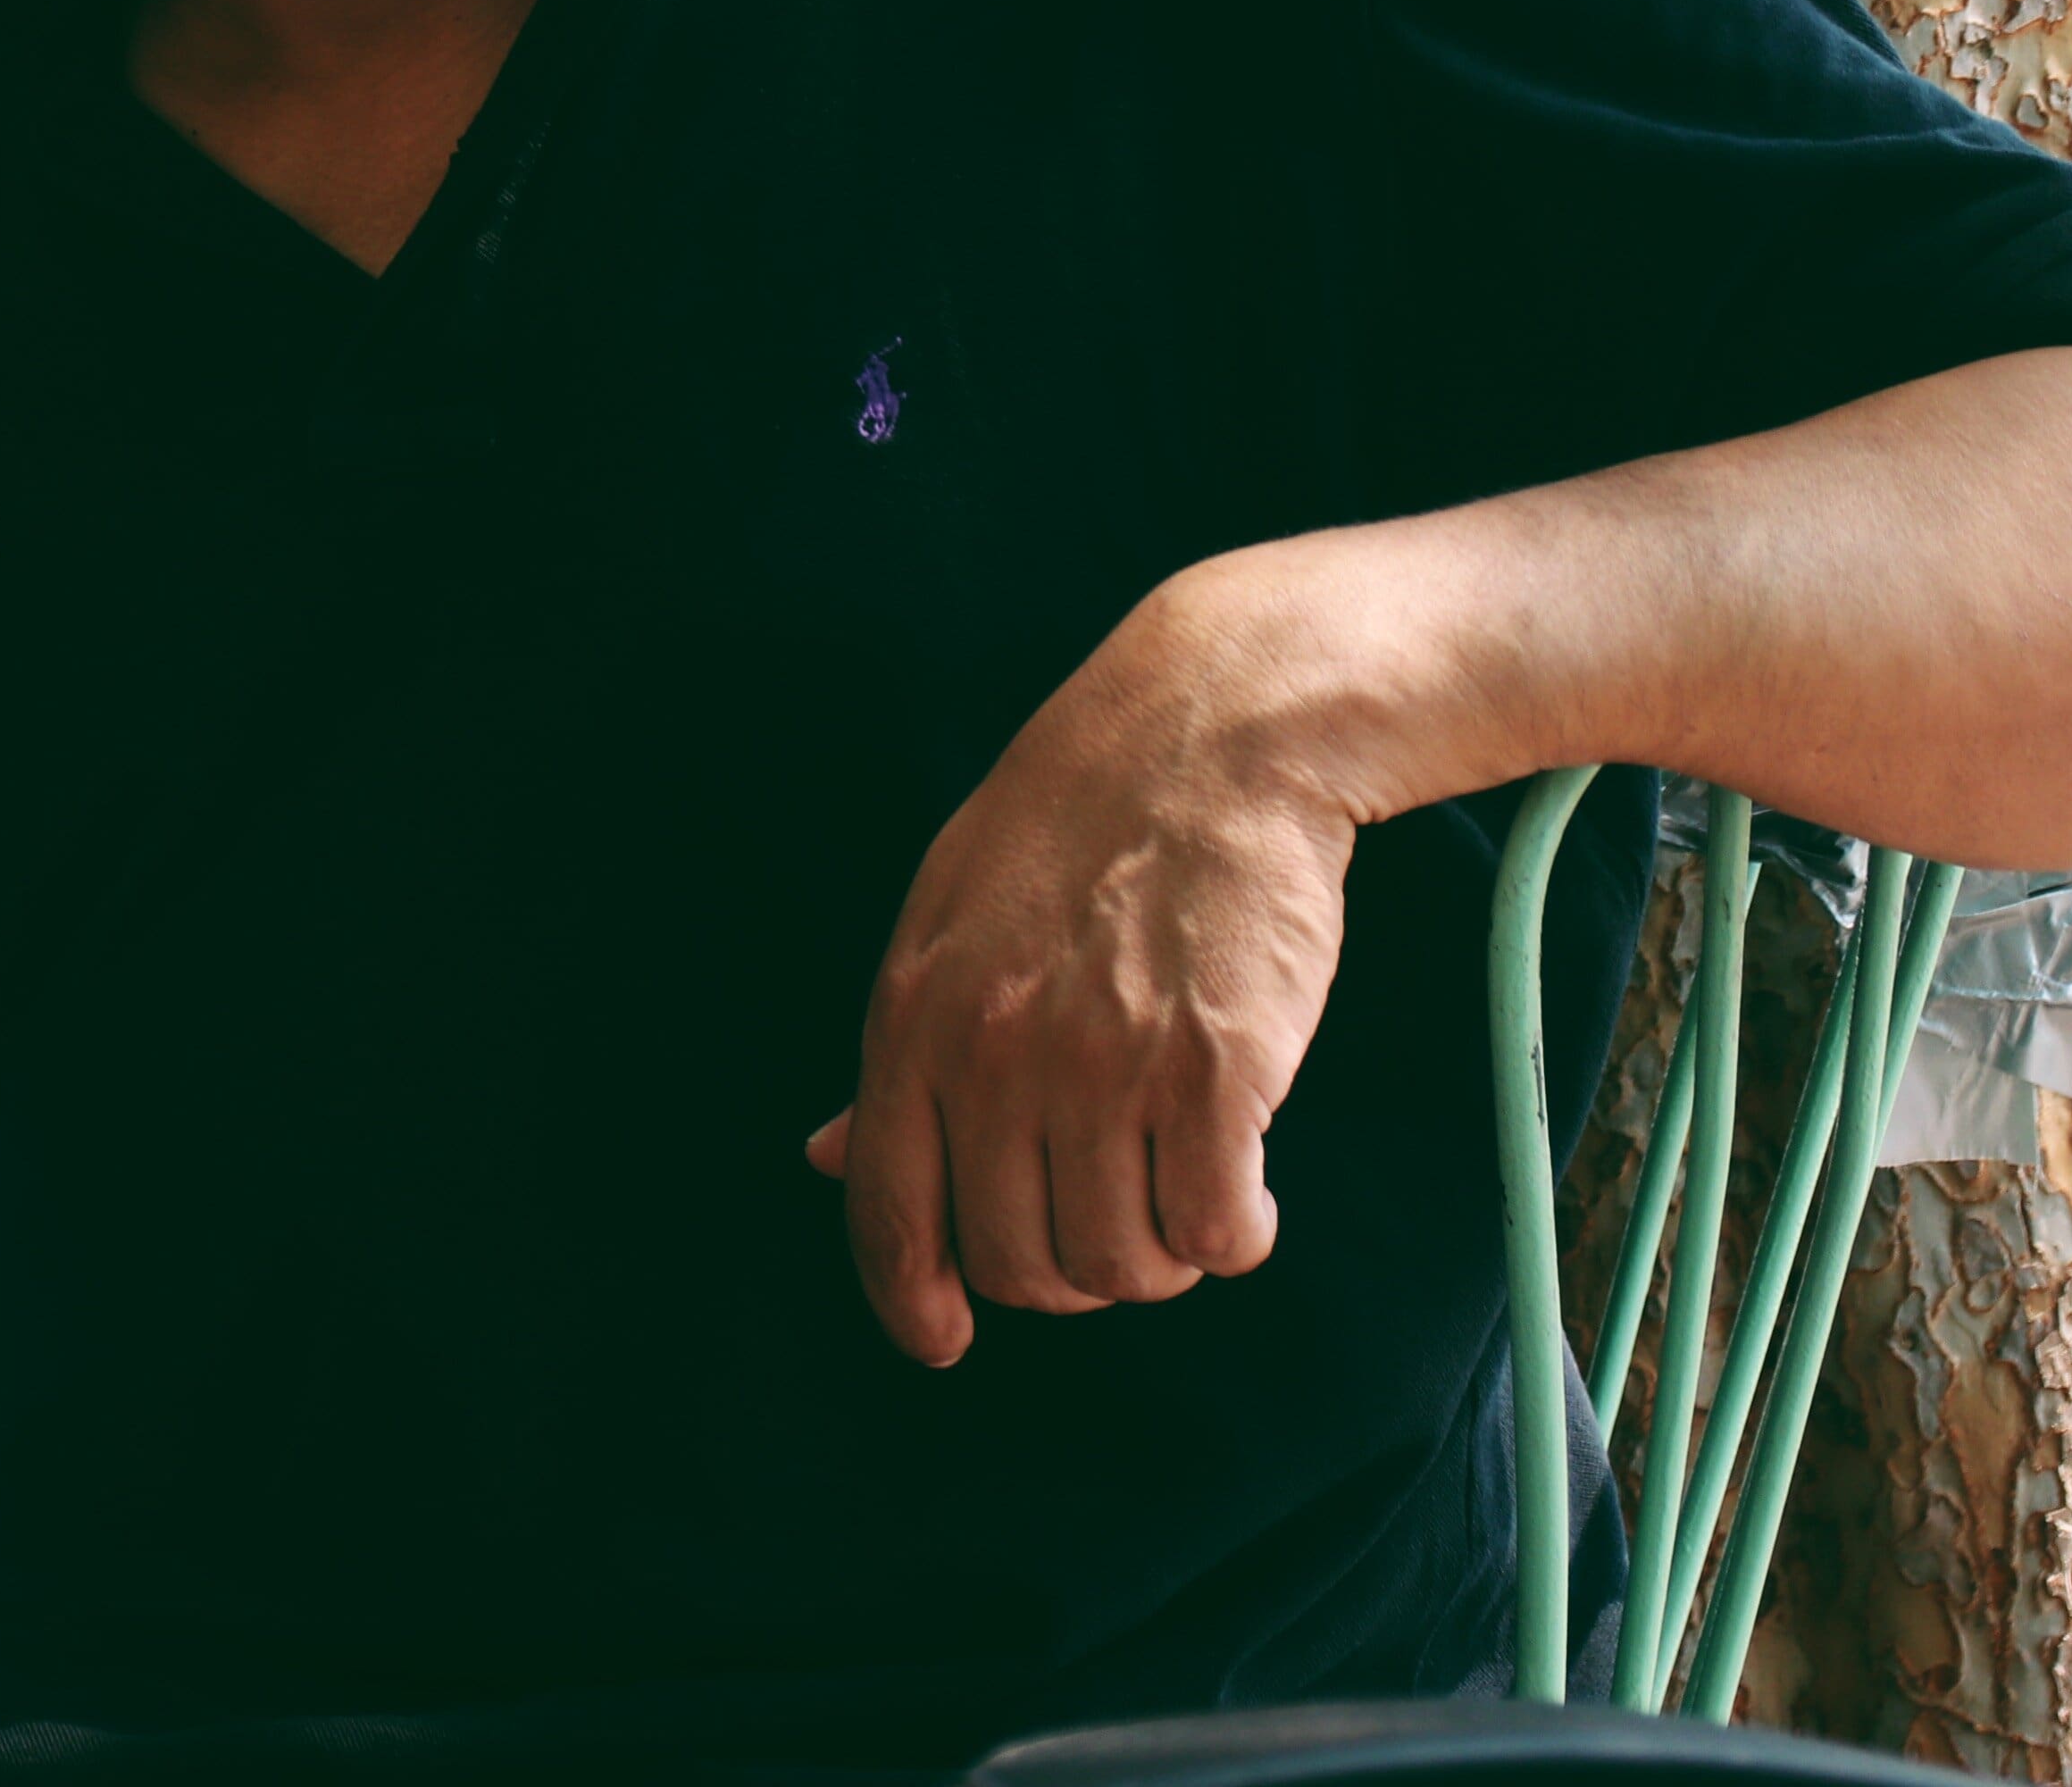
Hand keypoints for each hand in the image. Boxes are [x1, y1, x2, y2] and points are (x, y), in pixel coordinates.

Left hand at [803, 571, 1363, 1367]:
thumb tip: (827, 1159)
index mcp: (916, 1017)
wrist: (1212, 731)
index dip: (912, 1297)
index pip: (886, 1208)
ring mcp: (1105, 1067)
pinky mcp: (1217, 1072)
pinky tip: (1243, 1186)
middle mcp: (997, 1054)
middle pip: (1017, 1262)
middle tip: (1115, 1214)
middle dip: (1069, 1270)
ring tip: (1183, 1184)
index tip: (944, 1340)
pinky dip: (1234, 1234)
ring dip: (1158, 1254)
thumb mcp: (949, 918)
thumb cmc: (1082, 821)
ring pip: (1122, 1264)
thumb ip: (902, 1054)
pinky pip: (1216, 1231)